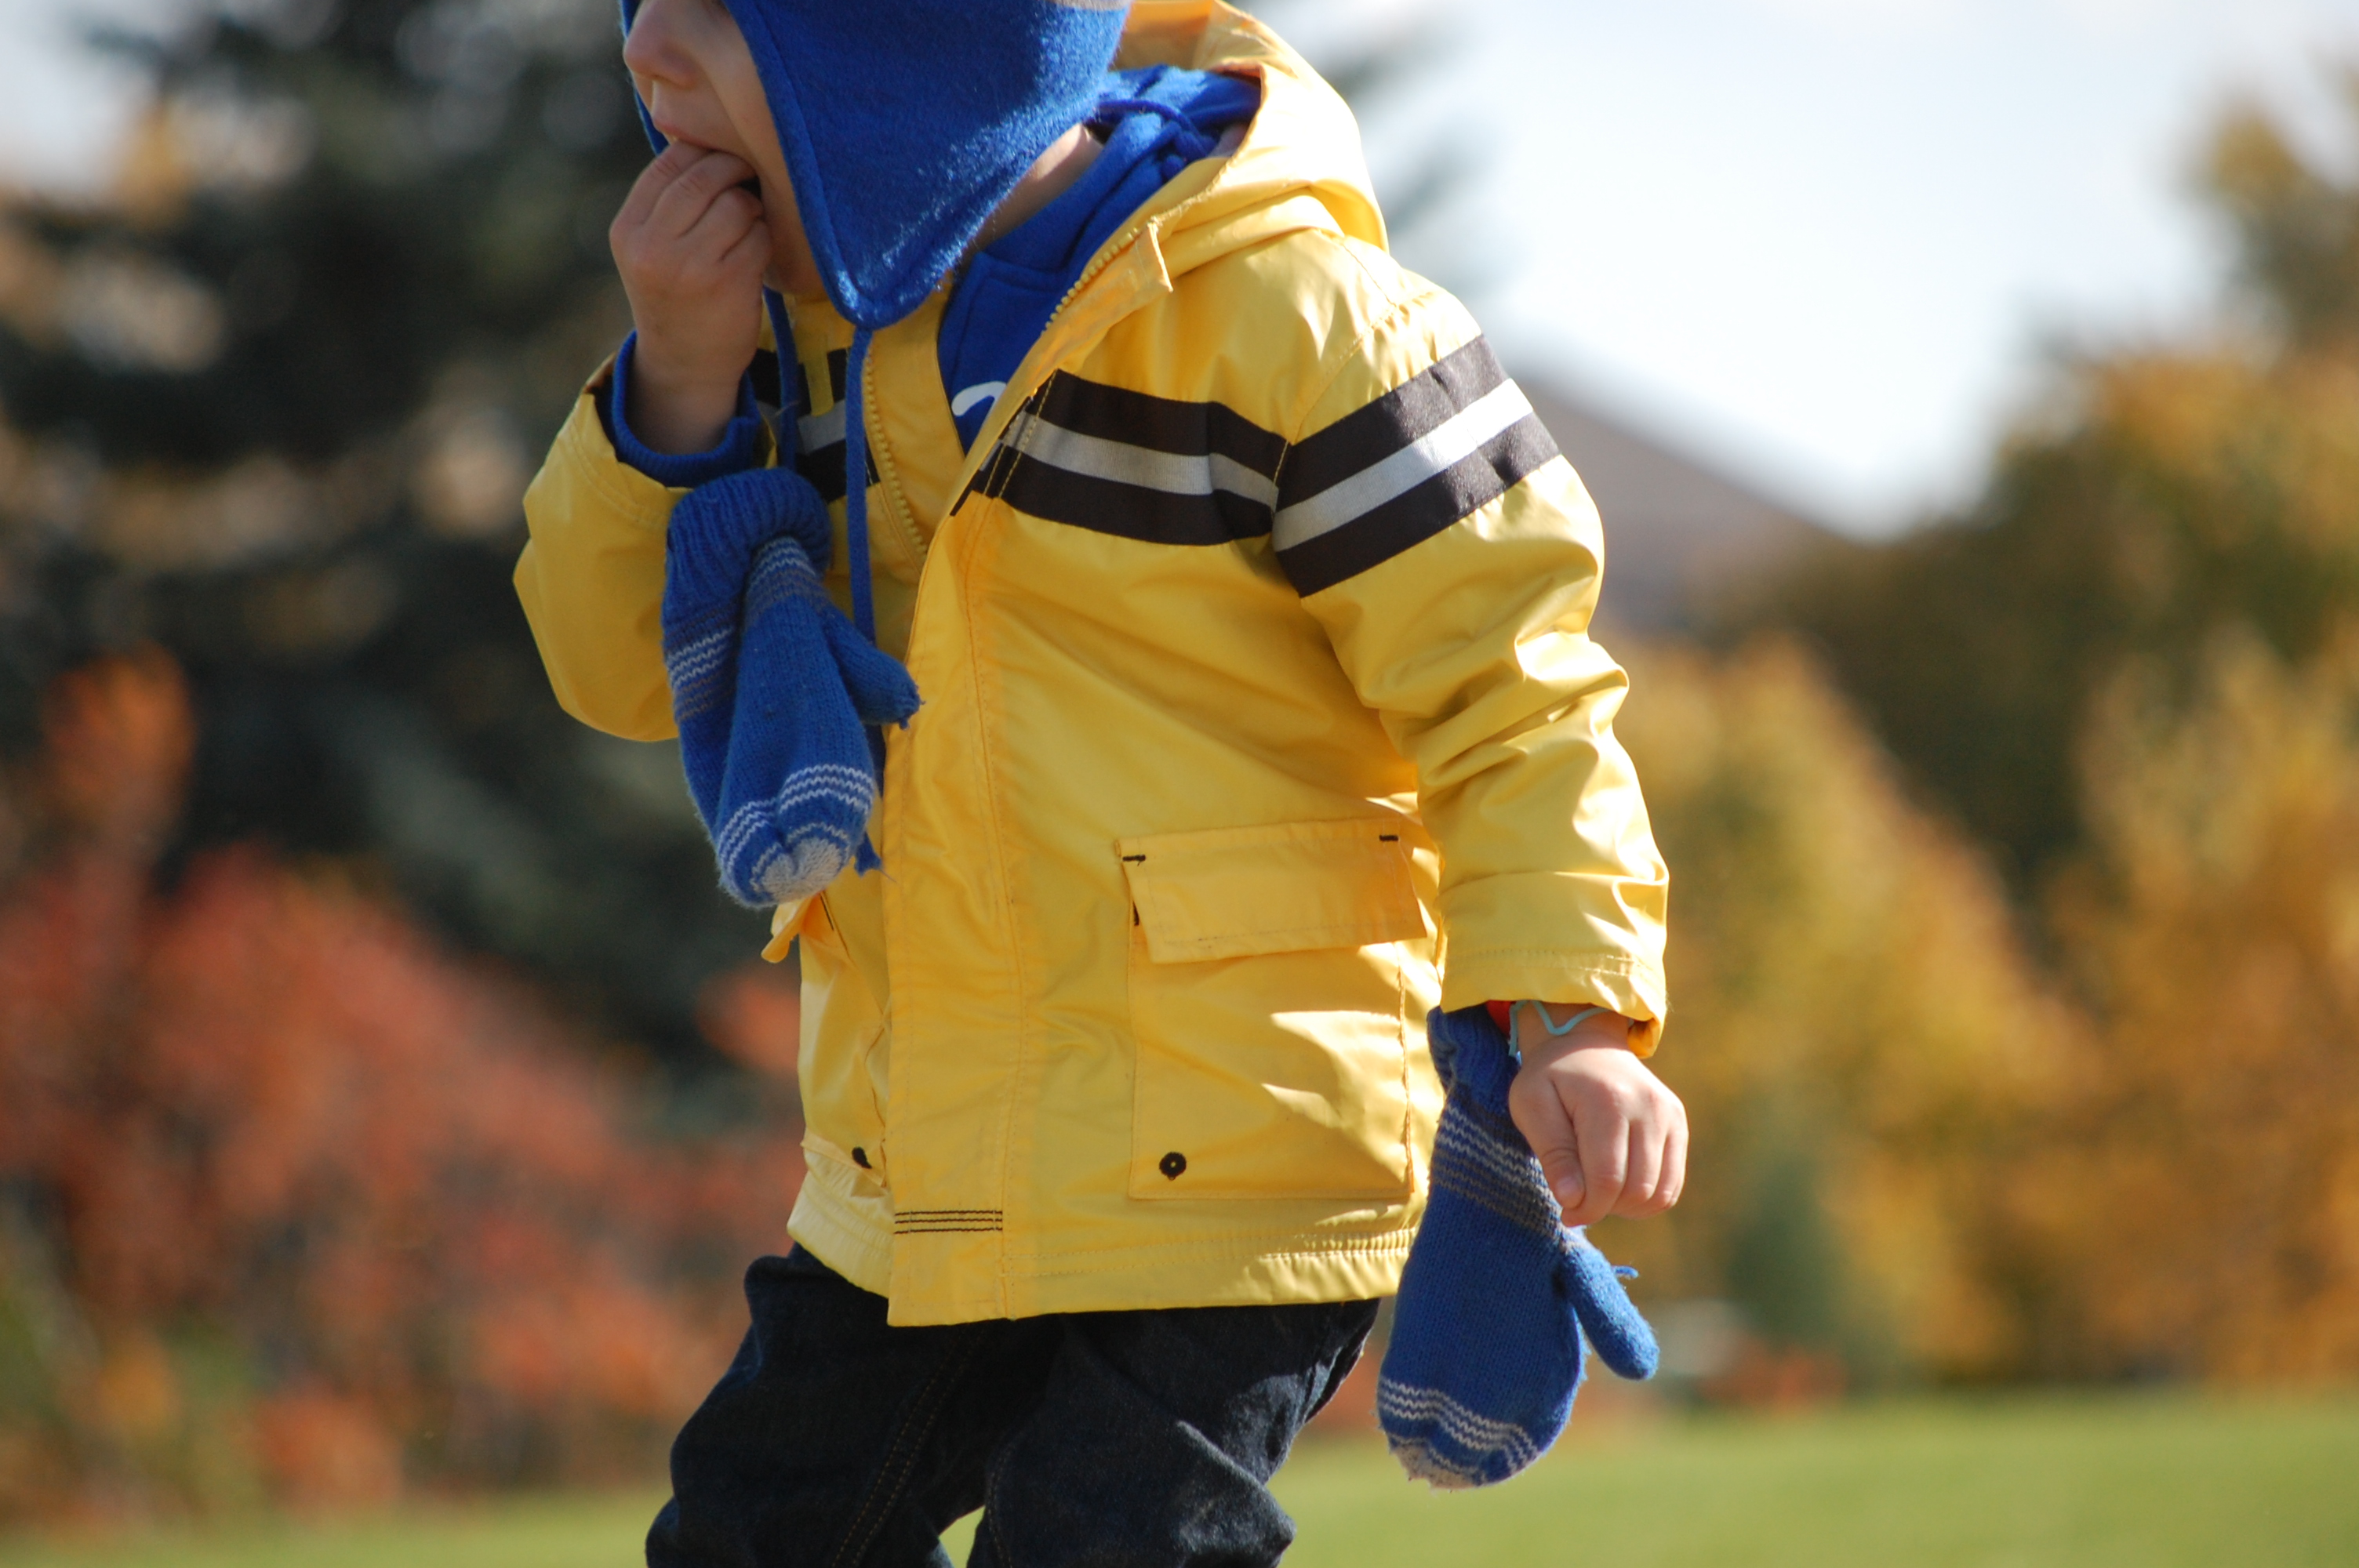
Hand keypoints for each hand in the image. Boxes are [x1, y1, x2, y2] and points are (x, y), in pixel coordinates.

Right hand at [609, 142, 769, 453]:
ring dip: (752, 208)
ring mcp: (690, 266)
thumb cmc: (675, 294)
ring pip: (737, 204)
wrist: (684, 365)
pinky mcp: (728, 283)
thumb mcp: (649, 248)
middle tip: (746, 179)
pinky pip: (759, 236)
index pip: (668, 164)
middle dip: (734, 171)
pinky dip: (764, 239)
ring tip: (747, 225)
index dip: (702, 151)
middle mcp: (653, 246)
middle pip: (705, 177)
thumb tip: (708, 133)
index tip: (721, 157)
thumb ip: (666, 201)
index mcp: (628, 230)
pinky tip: (755, 254)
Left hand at [1505, 1003, 1686, 1226]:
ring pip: (1659, 1194)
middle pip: (1636, 1190)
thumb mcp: (1530, 1106)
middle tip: (1578, 1200)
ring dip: (1626, 1208)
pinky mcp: (1677, 1123)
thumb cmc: (1549, 1078)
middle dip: (1604, 1208)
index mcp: (1607, 1101)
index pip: (1606, 1180)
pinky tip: (1618, 1188)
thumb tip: (1572, 1200)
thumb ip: (1552, 1153)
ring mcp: (1668, 1115)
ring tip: (1597, 1191)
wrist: (1583, 1042)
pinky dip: (1647, 1199)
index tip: (1566, 1212)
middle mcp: (1648, 1107)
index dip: (1586, 1208)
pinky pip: (1672, 1185)